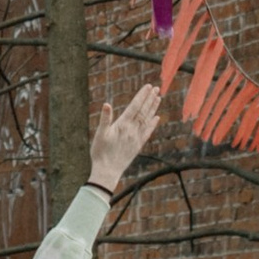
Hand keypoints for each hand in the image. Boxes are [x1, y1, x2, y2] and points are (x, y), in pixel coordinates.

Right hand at [87, 78, 162, 193]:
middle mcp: (132, 130)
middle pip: (143, 111)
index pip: (135, 107)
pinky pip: (147, 132)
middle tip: (156, 88)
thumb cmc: (100, 153)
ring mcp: (136, 138)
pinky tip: (156, 118)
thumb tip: (107, 104)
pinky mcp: (138, 146)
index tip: (148, 87)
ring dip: (153, 109)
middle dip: (150, 99)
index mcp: (123, 125)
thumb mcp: (100, 135)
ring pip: (147, 120)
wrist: (107, 172)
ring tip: (158, 98)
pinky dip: (152, 124)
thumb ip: (105, 119)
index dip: (142, 96)